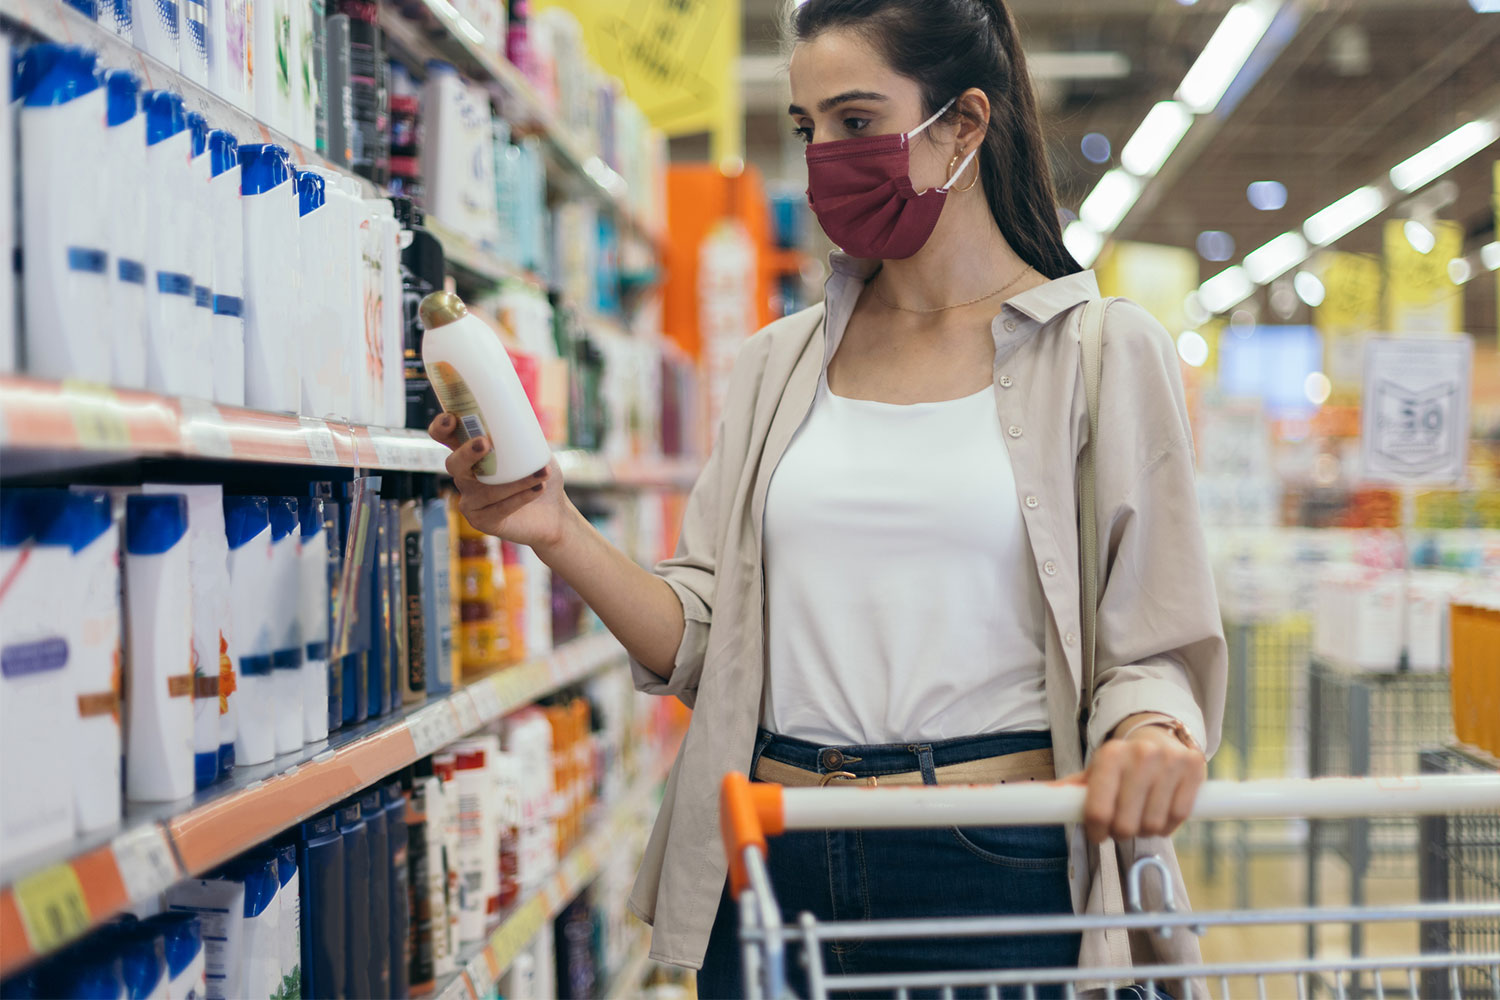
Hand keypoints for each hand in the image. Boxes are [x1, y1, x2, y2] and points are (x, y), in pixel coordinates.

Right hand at [429, 413, 571, 551]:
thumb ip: (526, 435)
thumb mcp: (536, 451)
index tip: (451, 419)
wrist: (554, 515)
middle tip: (485, 442)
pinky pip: (498, 508)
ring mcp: (471, 501)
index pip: (445, 437)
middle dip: (467, 452)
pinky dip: (521, 497)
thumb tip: (524, 418)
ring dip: (516, 480)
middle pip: (453, 463)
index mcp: (472, 454)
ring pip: (485, 489)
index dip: (441, 428)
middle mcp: (465, 477)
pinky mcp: (482, 521)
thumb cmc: (540, 478)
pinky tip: (538, 488)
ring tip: (542, 473)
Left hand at [1061, 723, 1205, 842]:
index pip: (1098, 811)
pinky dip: (1168, 825)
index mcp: (1110, 755)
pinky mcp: (1194, 768)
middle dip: (1120, 833)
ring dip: (1145, 831)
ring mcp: (1170, 761)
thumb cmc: (1122, 764)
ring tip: (1140, 818)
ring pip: (1153, 825)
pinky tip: (1161, 814)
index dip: (1096, 832)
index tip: (1098, 834)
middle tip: (1121, 827)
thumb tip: (1042, 797)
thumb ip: (1071, 789)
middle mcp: (1141, 755)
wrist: (1160, 738)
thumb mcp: (1096, 771)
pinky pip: (1178, 818)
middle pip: (1126, 824)